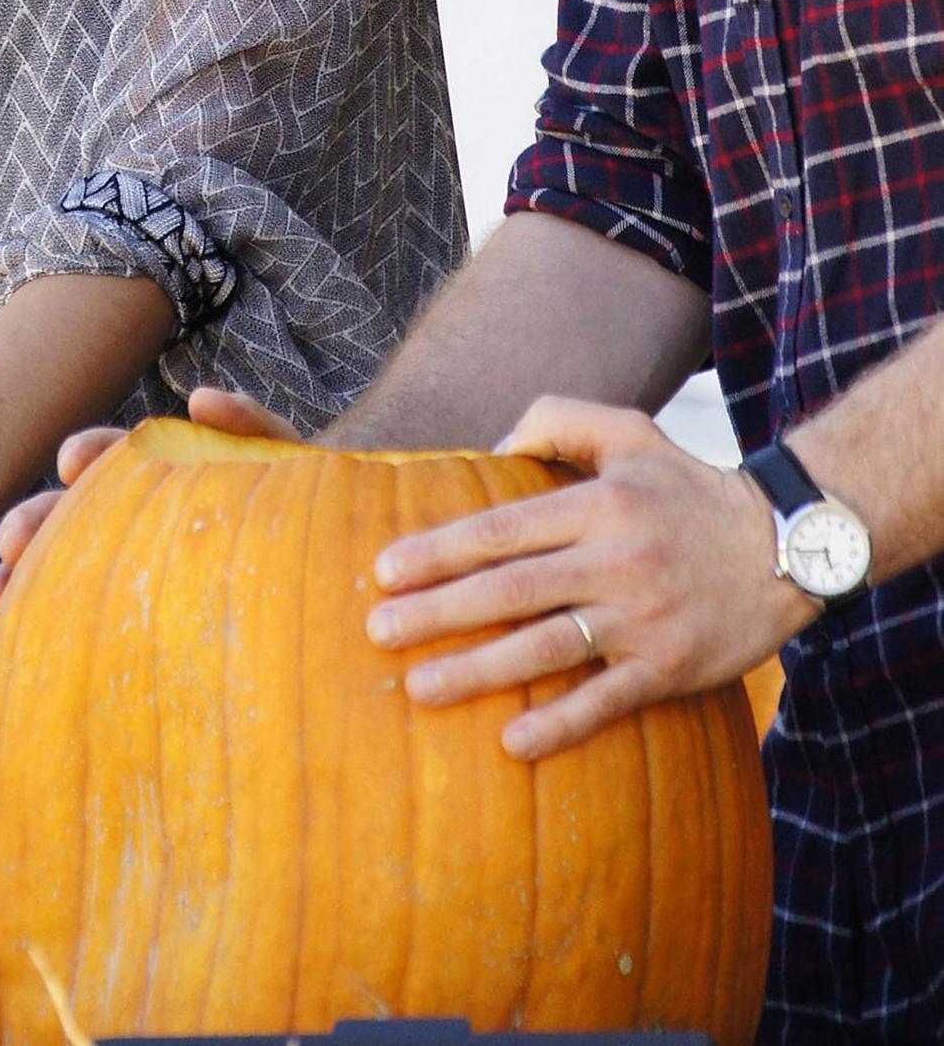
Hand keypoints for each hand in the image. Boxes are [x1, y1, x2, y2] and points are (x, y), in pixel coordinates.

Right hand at [0, 387, 295, 617]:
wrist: (322, 560)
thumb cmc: (297, 498)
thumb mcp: (281, 453)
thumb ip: (249, 421)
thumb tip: (200, 400)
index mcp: (164, 471)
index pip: (115, 456)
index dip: (90, 454)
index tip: (70, 463)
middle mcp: (136, 514)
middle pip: (75, 513)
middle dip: (38, 520)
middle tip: (13, 539)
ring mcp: (134, 562)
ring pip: (66, 563)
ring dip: (28, 571)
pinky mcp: (137, 610)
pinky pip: (83, 614)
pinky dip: (39, 614)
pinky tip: (9, 625)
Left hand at [363, 397, 814, 759]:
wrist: (788, 544)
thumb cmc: (690, 487)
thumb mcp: (630, 432)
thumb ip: (557, 423)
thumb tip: (491, 448)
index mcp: (599, 505)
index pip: (502, 529)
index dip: (440, 550)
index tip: (385, 569)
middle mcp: (616, 560)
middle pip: (511, 590)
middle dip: (438, 611)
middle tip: (377, 630)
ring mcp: (642, 619)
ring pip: (547, 648)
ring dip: (478, 671)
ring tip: (419, 687)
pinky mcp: (669, 668)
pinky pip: (607, 700)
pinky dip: (561, 722)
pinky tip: (512, 742)